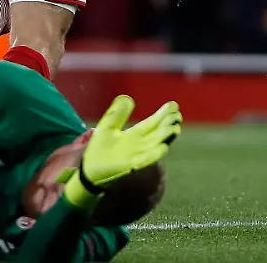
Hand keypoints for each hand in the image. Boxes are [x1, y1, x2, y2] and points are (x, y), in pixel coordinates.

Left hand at [65, 95, 181, 206]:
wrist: (90, 169)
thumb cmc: (100, 149)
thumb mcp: (107, 127)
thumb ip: (117, 114)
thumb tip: (127, 98)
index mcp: (134, 135)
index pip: (151, 123)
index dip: (162, 115)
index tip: (173, 105)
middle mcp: (139, 145)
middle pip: (156, 133)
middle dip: (167, 125)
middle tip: (177, 115)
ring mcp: (136, 156)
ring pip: (154, 145)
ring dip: (164, 138)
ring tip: (175, 128)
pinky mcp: (130, 166)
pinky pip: (144, 160)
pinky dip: (154, 154)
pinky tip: (163, 147)